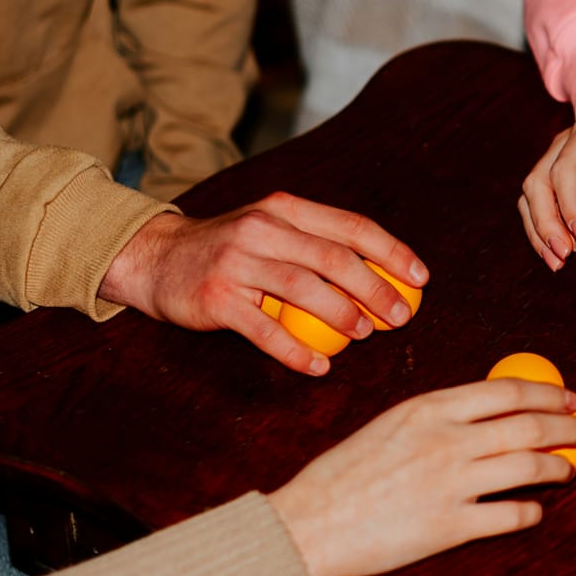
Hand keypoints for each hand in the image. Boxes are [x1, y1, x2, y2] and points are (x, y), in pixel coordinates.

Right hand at [99, 192, 426, 375]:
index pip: (351, 226)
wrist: (154, 257)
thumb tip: (383, 277)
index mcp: (284, 209)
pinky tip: (318, 366)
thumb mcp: (270, 230)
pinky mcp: (215, 298)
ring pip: (303, 288)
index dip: (391, 253)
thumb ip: (316, 244)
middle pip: (334, 258)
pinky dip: (295, 350)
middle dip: (376, 289)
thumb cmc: (227, 250)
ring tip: (365, 335)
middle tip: (400, 316)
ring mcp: (236, 262)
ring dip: (342, 316)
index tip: (420, 278)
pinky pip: (264, 330)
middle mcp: (261, 229)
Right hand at [266, 378, 575, 575]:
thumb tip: (492, 411)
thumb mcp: (390, 425)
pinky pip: (511, 516)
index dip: (549, 393)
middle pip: (530, 426)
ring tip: (568, 470)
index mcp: (429, 408)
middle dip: (568, 428)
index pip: (509, 391)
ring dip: (559, 468)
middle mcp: (446, 441)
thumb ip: (438, 416)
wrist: (307, 524)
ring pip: (531, 468)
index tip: (570, 398)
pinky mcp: (450, 527)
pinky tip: (534, 510)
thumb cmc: (344, 475)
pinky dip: (531, 512)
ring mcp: (451, 484)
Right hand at [518, 72, 575, 269]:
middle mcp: (561, 144)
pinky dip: (543, 229)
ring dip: (538, 231)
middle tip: (566, 256)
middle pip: (537, 184)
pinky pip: (539, 204)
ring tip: (558, 262)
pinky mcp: (553, 176)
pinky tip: (557, 254)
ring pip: (531, 196)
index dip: (571, 206)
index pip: (566, 169)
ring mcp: (553, 159)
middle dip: (546, 224)